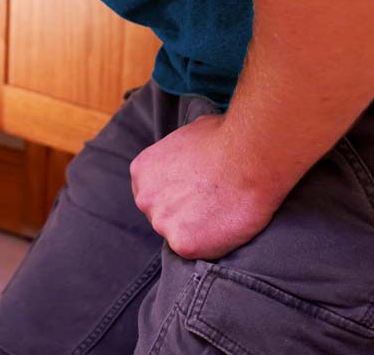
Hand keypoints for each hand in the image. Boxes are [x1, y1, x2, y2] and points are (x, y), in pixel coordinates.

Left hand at [129, 114, 289, 259]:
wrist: (246, 157)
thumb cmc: (223, 139)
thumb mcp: (185, 137)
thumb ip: (175, 155)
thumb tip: (186, 157)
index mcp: (141, 170)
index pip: (153, 194)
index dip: (174, 198)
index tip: (193, 197)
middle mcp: (144, 198)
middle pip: (162, 217)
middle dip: (182, 215)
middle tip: (210, 208)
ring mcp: (161, 222)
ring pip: (178, 235)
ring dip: (196, 230)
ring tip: (221, 215)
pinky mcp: (183, 244)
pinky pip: (196, 251)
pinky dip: (211, 244)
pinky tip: (225, 227)